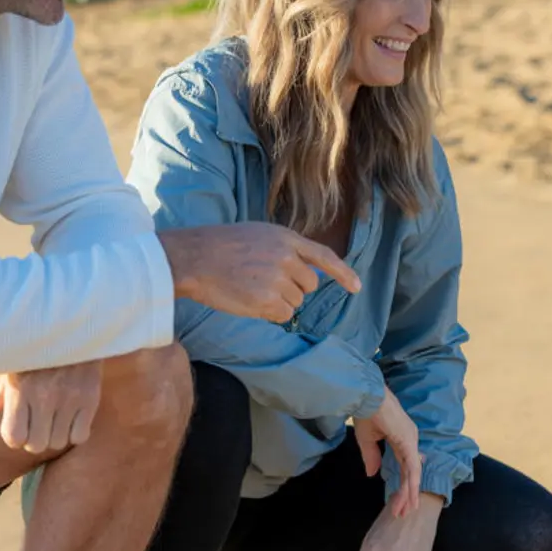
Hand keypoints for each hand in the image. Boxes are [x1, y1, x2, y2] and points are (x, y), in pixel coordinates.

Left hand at [0, 361, 102, 453]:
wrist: (71, 327)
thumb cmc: (32, 354)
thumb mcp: (6, 372)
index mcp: (19, 389)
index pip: (14, 437)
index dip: (15, 436)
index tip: (18, 425)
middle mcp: (44, 395)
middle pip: (37, 445)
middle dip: (35, 438)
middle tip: (37, 423)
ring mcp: (69, 397)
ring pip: (59, 443)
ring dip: (55, 435)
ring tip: (55, 418)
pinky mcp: (90, 397)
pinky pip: (80, 436)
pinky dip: (75, 432)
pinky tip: (71, 417)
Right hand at [157, 222, 360, 322]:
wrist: (194, 258)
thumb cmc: (220, 247)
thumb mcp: (259, 235)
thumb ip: (284, 249)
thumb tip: (305, 272)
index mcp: (286, 238)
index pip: (324, 257)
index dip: (343, 273)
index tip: (356, 287)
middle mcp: (286, 257)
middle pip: (309, 286)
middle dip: (294, 289)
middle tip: (264, 283)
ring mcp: (277, 279)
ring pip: (295, 302)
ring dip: (278, 302)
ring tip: (250, 288)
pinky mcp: (267, 300)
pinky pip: (282, 315)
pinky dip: (270, 314)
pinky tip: (249, 301)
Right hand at [351, 386, 421, 518]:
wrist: (367, 397)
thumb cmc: (366, 412)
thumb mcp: (367, 440)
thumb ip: (371, 457)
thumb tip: (373, 474)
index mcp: (402, 437)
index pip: (405, 464)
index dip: (404, 482)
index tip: (402, 499)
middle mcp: (410, 440)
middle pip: (410, 472)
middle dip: (407, 493)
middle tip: (403, 512)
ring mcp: (411, 441)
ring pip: (412, 474)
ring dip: (409, 494)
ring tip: (406, 511)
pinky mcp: (408, 443)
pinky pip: (412, 468)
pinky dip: (411, 485)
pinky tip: (410, 498)